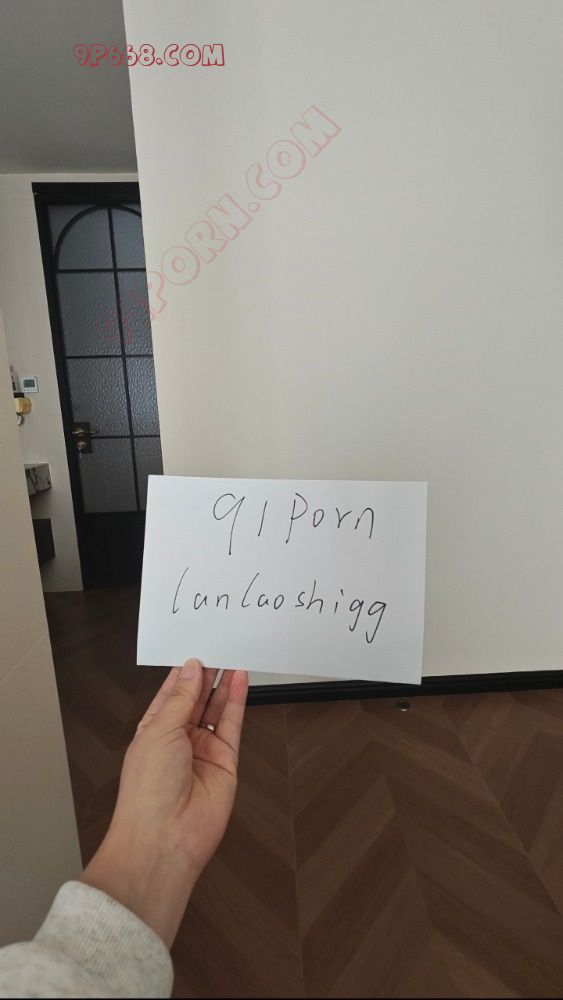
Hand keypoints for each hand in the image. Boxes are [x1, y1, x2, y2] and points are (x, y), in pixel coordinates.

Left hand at [81, 660, 247, 946]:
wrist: (166, 837)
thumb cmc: (148, 789)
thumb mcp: (158, 732)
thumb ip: (181, 698)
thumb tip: (192, 668)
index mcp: (153, 731)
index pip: (170, 694)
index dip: (183, 672)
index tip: (195, 647)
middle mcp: (178, 740)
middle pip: (195, 699)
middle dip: (206, 674)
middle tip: (219, 645)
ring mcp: (203, 751)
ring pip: (216, 709)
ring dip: (223, 683)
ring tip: (233, 655)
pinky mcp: (226, 762)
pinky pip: (233, 725)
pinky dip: (238, 701)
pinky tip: (240, 679)